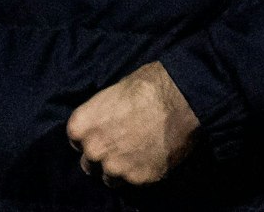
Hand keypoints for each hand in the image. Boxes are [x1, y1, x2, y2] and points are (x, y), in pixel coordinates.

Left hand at [66, 61, 198, 186]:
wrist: (186, 96)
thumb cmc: (153, 84)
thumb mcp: (118, 89)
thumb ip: (104, 113)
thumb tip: (106, 120)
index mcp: (82, 125)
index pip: (76, 140)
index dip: (93, 135)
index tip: (107, 132)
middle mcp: (93, 150)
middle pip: (90, 162)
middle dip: (104, 155)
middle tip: (125, 143)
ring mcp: (116, 167)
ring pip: (110, 177)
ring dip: (121, 167)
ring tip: (141, 151)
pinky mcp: (140, 178)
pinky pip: (136, 180)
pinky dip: (144, 170)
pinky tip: (156, 154)